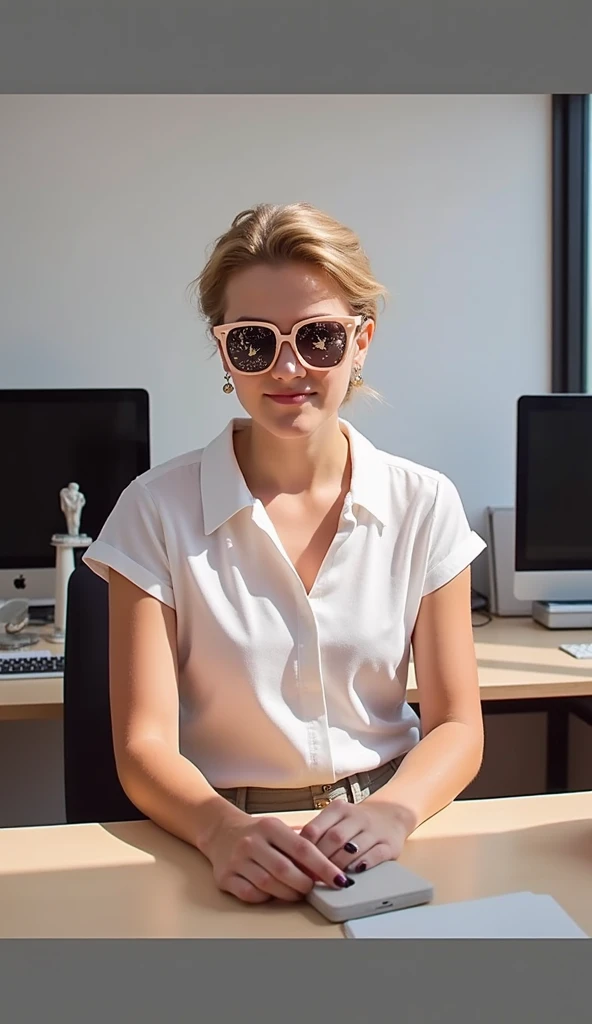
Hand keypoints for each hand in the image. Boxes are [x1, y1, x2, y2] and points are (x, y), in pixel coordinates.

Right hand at [202, 800, 355, 904]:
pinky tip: (272, 893)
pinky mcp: (225, 877)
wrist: (221, 831)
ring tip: (297, 892)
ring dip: (288, 894)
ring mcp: (237, 860)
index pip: (302, 848)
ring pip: (269, 885)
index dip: (323, 866)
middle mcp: (252, 842)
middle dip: (305, 884)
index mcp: (270, 826)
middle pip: (285, 870)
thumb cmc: (257, 833)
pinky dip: (265, 898)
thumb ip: (301, 844)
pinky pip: (250, 894)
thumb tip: (331, 866)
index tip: (339, 879)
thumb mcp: (279, 829)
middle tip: (313, 888)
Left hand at [299, 799, 411, 874]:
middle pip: (333, 839)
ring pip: (352, 848)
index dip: (304, 851)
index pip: (314, 829)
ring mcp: (374, 830)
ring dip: (339, 865)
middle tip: (312, 878)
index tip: (297, 866)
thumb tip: (290, 853)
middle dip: (320, 861)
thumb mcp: (336, 819)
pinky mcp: (390, 844)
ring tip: (330, 879)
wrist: (392, 814)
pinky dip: (363, 864)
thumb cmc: (355, 822)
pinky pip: (376, 855)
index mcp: (338, 809)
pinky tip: (355, 872)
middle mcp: (356, 816)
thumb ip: (317, 833)